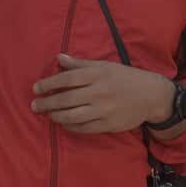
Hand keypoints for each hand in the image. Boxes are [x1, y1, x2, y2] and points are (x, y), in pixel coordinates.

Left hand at [31, 54, 174, 133]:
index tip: (36, 88)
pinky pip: (84, 128)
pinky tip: (63, 123)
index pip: (67, 78)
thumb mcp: (104, 65)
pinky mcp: (108, 125)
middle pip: (67, 99)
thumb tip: (58, 58)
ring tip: (48, 114)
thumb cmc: (124, 77)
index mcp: (97, 75)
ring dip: (56, 116)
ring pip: (73, 116)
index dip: (49, 83)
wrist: (150, 95)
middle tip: (34, 106)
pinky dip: (71, 126)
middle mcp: (99, 92)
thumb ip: (80, 64)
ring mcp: (104, 110)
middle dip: (47, 103)